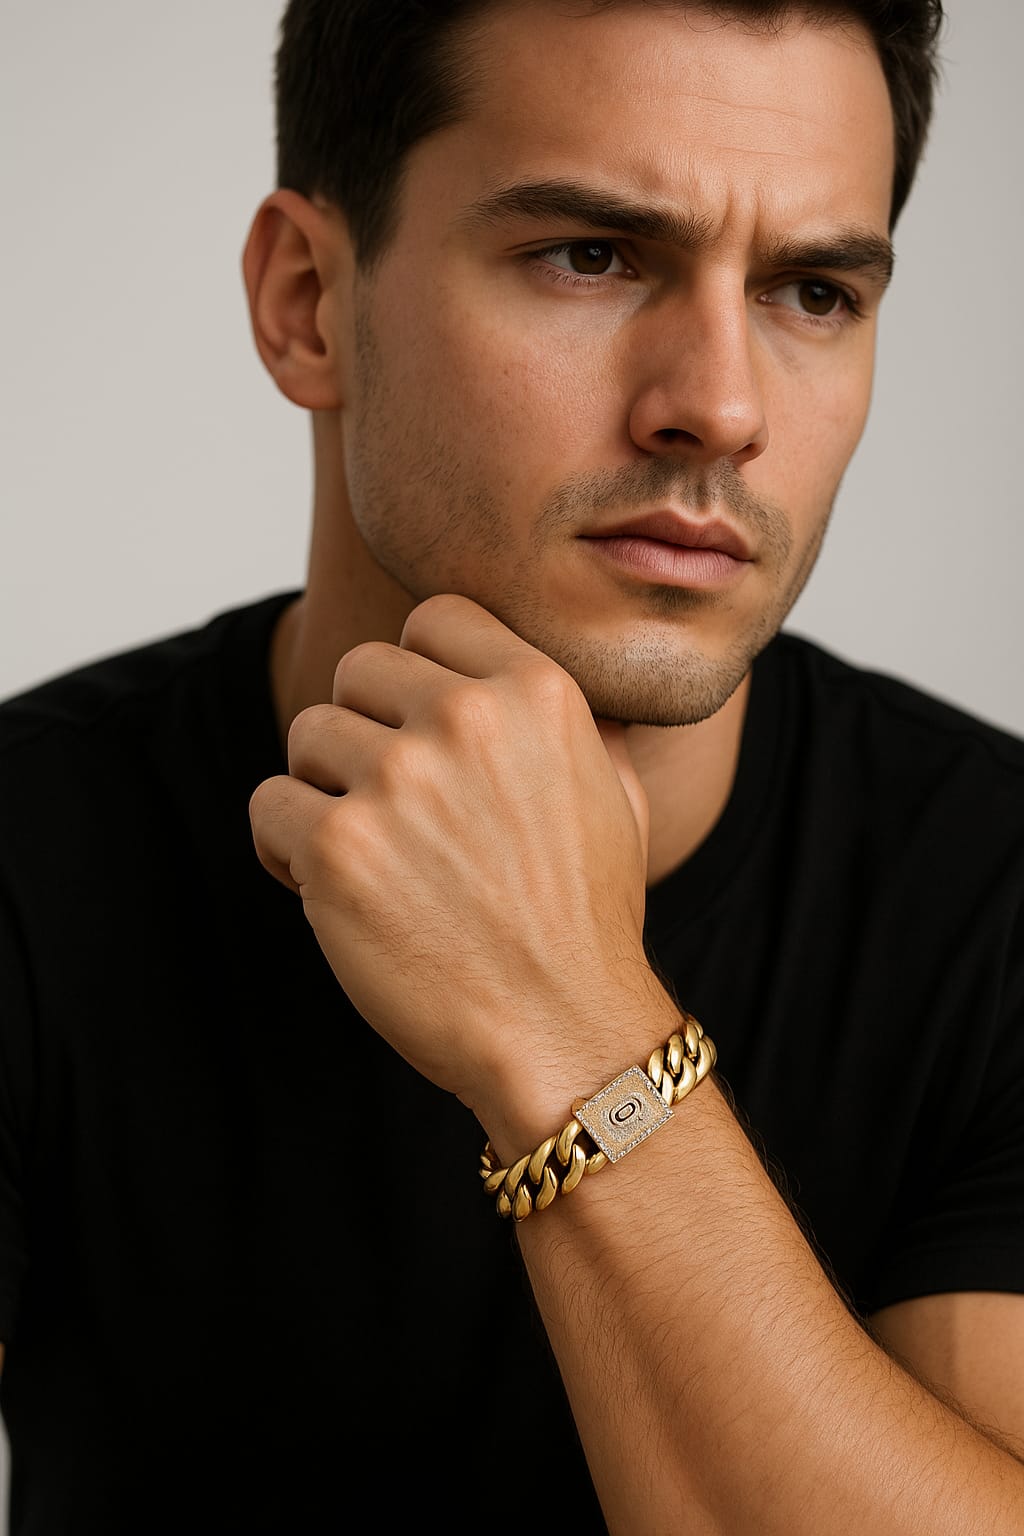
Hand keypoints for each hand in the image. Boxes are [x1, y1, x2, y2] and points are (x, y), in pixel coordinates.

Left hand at [249, 594, 676, 1144]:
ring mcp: (398, 780)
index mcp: (537, 691)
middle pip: (359, 671)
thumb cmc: (586, 919)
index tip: (419, 724)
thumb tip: (529, 676)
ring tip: (366, 851)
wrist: (563, 1032)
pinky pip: (269, 806)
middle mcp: (466, 719)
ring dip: (325, 788)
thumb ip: (570, 719)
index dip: (417, 671)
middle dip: (365, 730)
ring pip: (307, 735)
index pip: (433, 618)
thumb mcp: (615, 792)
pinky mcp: (339, 848)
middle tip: (391, 802)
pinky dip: (283, 845)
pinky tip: (326, 886)